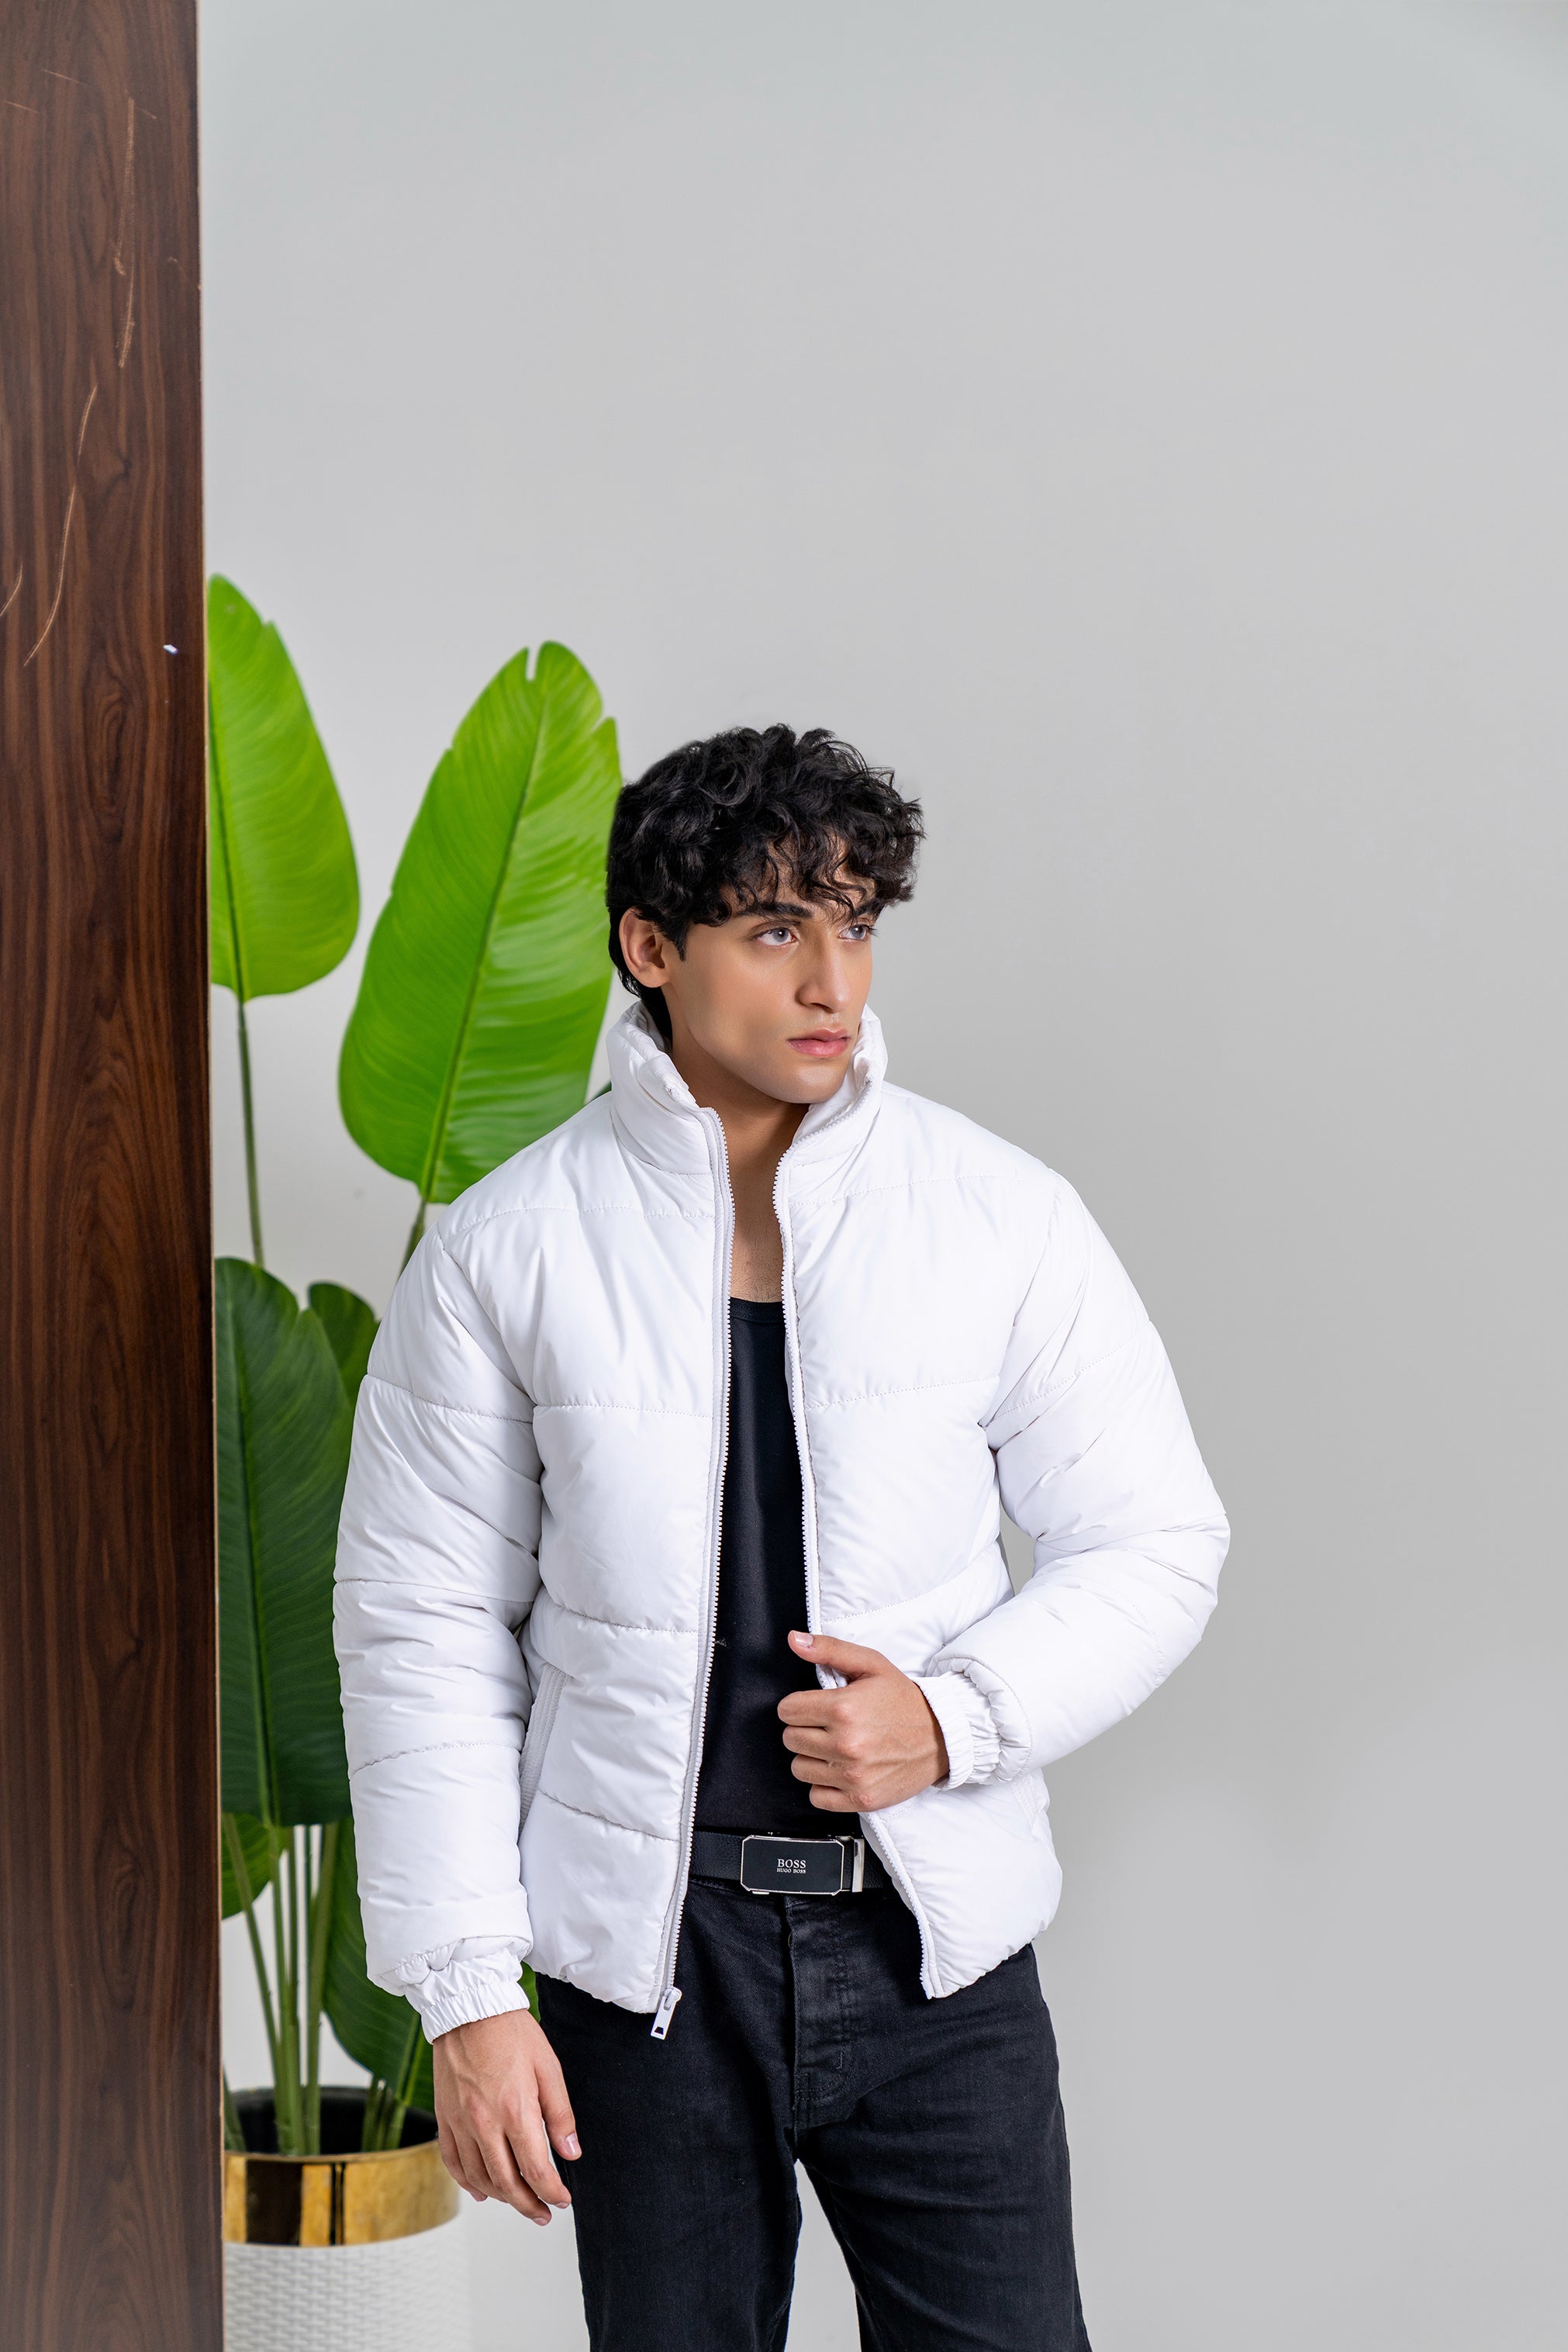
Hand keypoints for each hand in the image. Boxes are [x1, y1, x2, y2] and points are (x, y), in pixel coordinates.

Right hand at [432, 2007, 579, 2225]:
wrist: (470, 2008)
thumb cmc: (511, 2032)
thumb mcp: (549, 2068)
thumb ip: (560, 2114)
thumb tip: (571, 2152)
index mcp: (516, 2111)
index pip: (536, 2169)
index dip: (552, 2191)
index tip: (562, 2200)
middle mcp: (485, 2123)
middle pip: (506, 2183)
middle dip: (527, 2204)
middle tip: (542, 2214)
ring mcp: (460, 2123)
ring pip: (478, 2178)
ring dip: (500, 2198)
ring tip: (518, 2201)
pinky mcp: (444, 2117)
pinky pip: (452, 2162)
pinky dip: (467, 2183)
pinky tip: (481, 2191)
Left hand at [777, 1631, 948, 1812]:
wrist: (942, 1736)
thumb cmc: (903, 1700)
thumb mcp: (871, 1665)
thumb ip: (829, 1649)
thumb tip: (794, 1639)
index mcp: (843, 1708)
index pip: (787, 1710)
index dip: (798, 1705)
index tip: (815, 1707)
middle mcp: (846, 1744)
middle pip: (790, 1739)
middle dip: (804, 1729)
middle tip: (828, 1726)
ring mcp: (853, 1775)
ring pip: (799, 1768)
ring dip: (812, 1758)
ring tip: (835, 1747)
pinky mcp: (861, 1799)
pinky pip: (816, 1797)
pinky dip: (824, 1785)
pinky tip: (841, 1770)